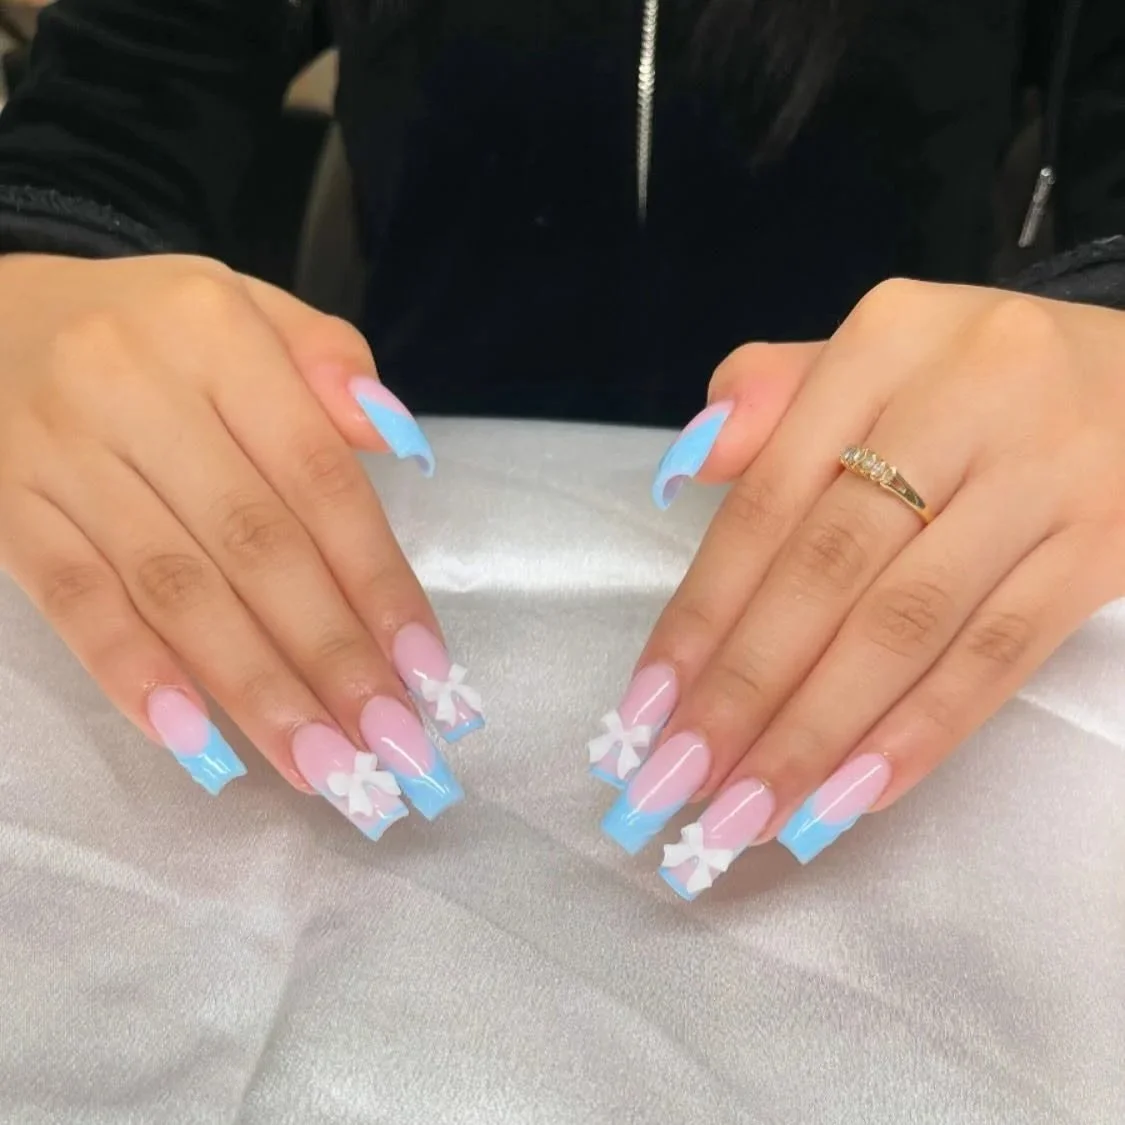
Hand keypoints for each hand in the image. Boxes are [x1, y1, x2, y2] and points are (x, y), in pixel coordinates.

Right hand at [0, 254, 481, 834]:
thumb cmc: (151, 330)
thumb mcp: (246, 308)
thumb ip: (329, 360)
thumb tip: (400, 442)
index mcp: (217, 334)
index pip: (318, 478)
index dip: (377, 580)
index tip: (427, 667)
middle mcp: (135, 389)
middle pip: (253, 545)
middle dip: (330, 656)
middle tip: (389, 745)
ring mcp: (59, 453)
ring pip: (173, 589)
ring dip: (253, 689)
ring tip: (318, 766)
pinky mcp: (4, 507)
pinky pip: (74, 600)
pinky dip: (134, 673)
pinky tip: (195, 744)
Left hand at [592, 280, 1124, 896]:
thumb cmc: (978, 377)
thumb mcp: (877, 353)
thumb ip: (772, 397)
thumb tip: (684, 465)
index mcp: (884, 344)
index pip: (768, 502)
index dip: (703, 613)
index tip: (646, 706)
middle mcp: (964, 400)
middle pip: (829, 571)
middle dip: (745, 691)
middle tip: (680, 782)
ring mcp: (1044, 476)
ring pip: (907, 626)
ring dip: (818, 733)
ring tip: (750, 811)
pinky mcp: (1105, 548)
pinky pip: (999, 656)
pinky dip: (920, 733)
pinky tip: (854, 796)